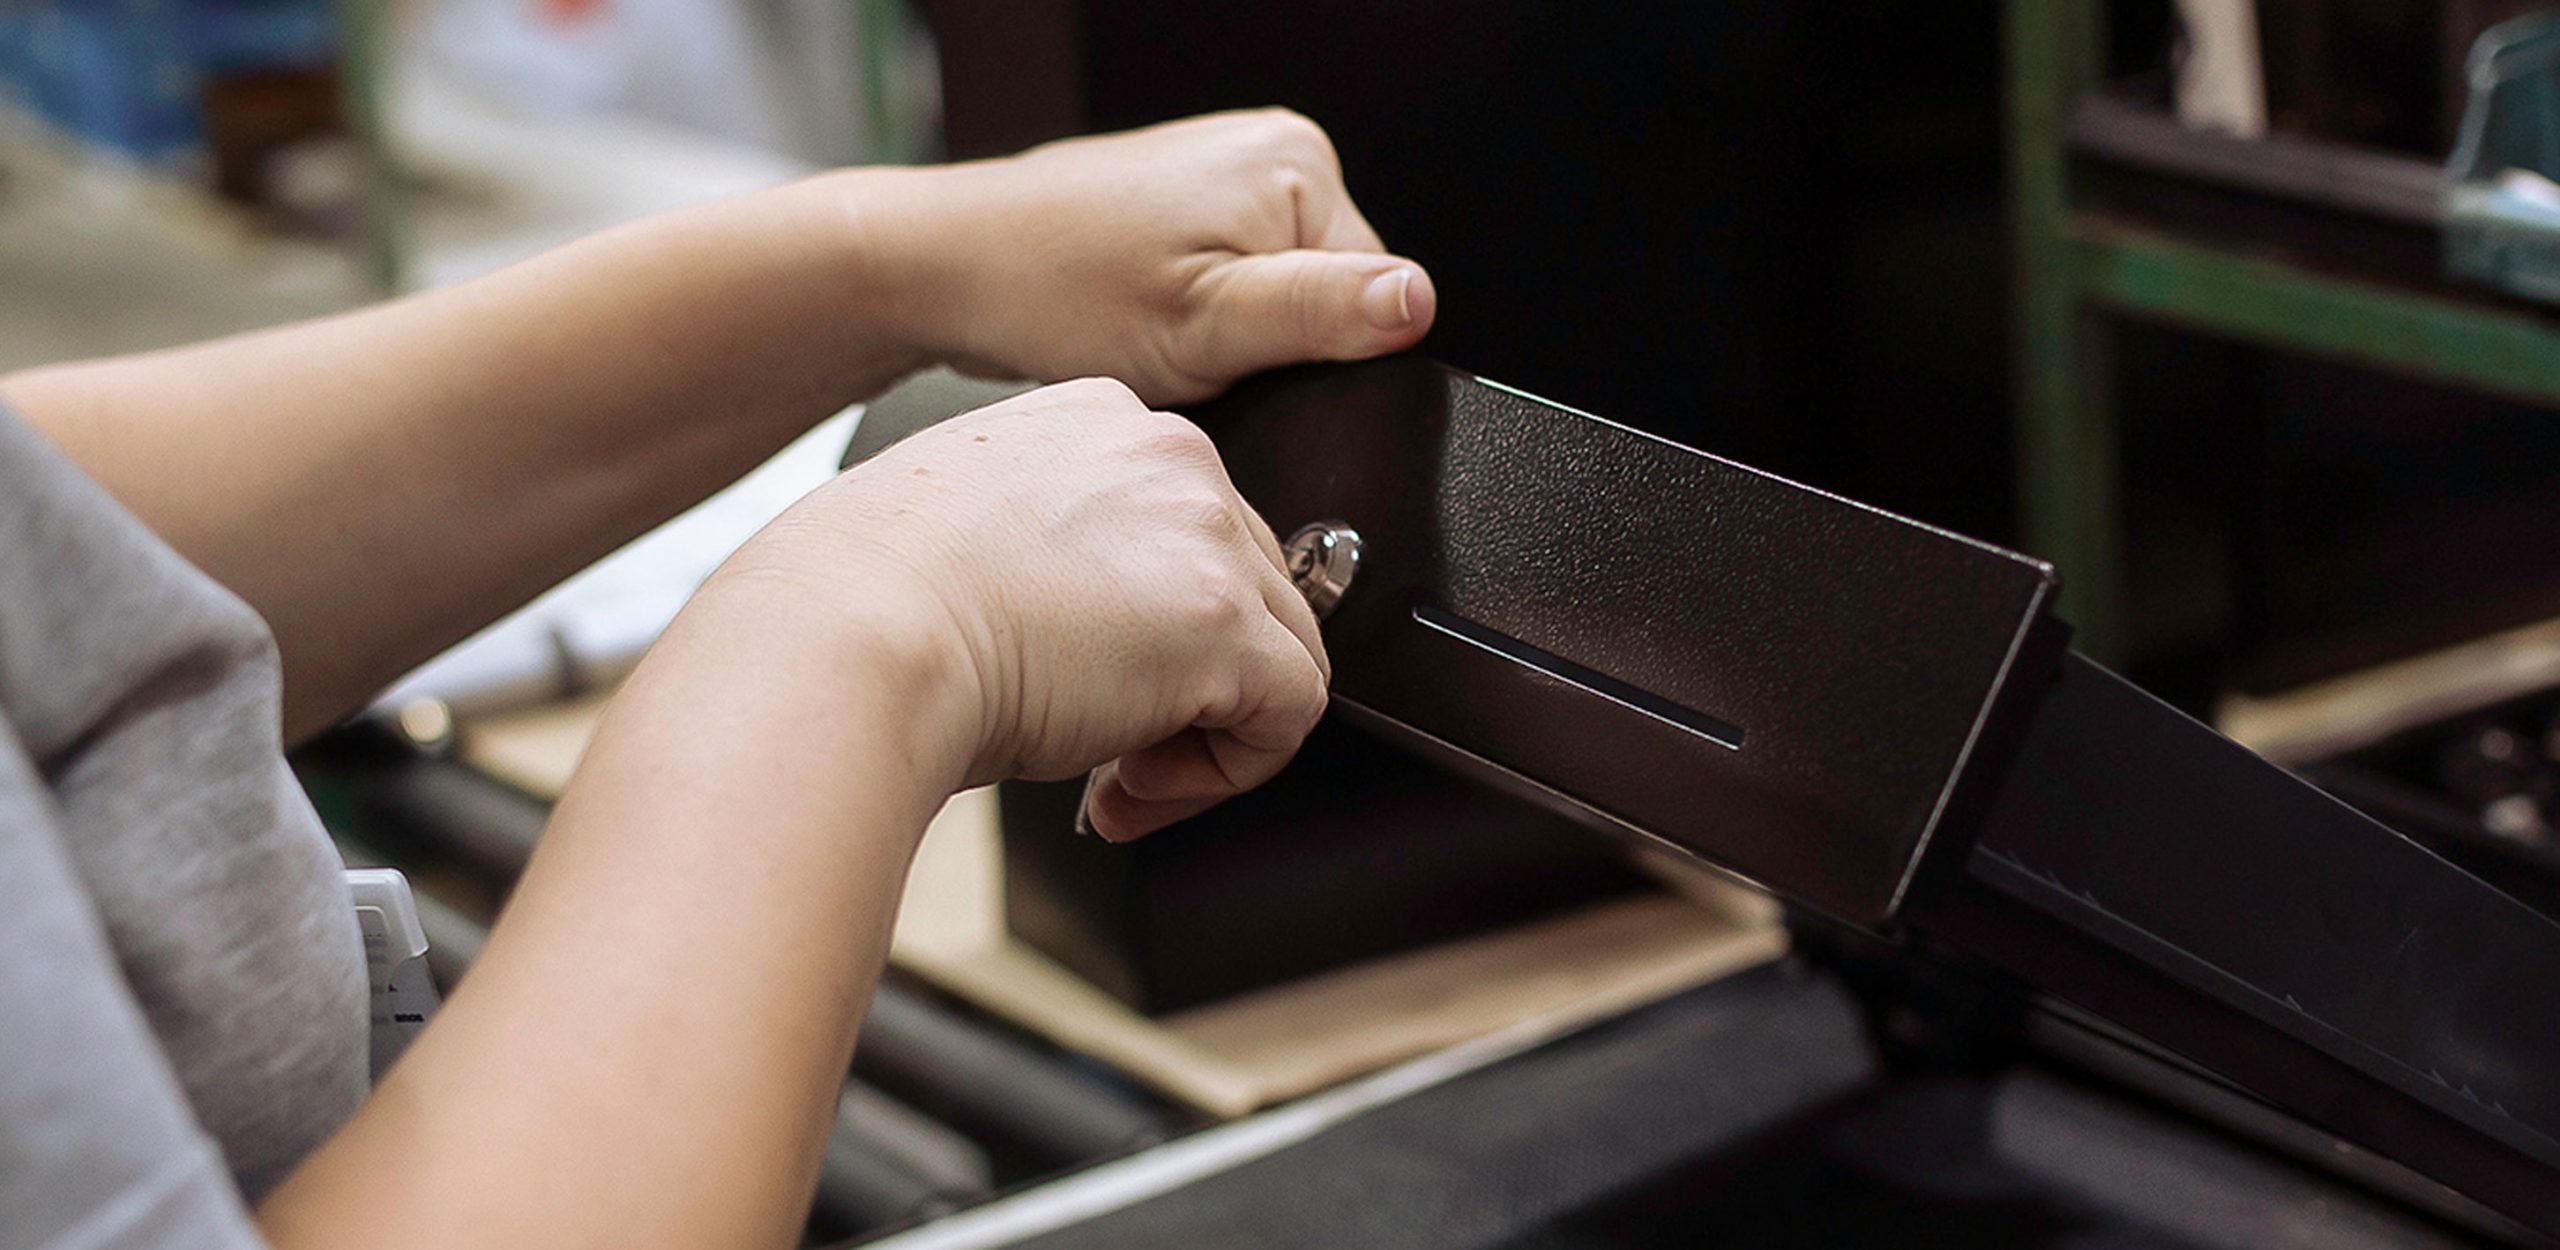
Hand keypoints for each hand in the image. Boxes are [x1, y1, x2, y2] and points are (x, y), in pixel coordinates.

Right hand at [709, 378, 1329, 838]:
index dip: (1150, 625)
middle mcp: (1167, 451)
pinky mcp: (1223, 622)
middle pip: (1247, 585)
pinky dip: (1230, 772)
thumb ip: (1055, 554)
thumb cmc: (859, 606)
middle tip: (1104, 751)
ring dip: (1206, 732)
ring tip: (1115, 778)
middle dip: (1185, 683)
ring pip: (1281, 648)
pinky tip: (1134, 790)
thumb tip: (1099, 638)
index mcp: (1097, 417)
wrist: (843, 640)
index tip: (1086, 681)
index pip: (1182, 528)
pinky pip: (1291, 712)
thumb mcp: (968, 539)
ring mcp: (1204, 532)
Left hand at [881, 109, 1436, 403]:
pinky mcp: (1190, 206)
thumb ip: (1318, 315)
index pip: (1372, 295)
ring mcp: (1225, 177)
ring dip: (1226, 337)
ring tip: (1154, 333)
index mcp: (1294, 168)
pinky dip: (1196, 320)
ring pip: (1277, 298)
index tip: (1235, 361)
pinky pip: (1232, 284)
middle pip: (1326, 297)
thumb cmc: (1052, 291)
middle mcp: (1269, 155)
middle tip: (1184, 352)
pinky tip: (1143, 319)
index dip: (1312, 357)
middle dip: (1265, 346)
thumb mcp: (1203, 324)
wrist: (950, 271)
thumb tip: (1416, 302)